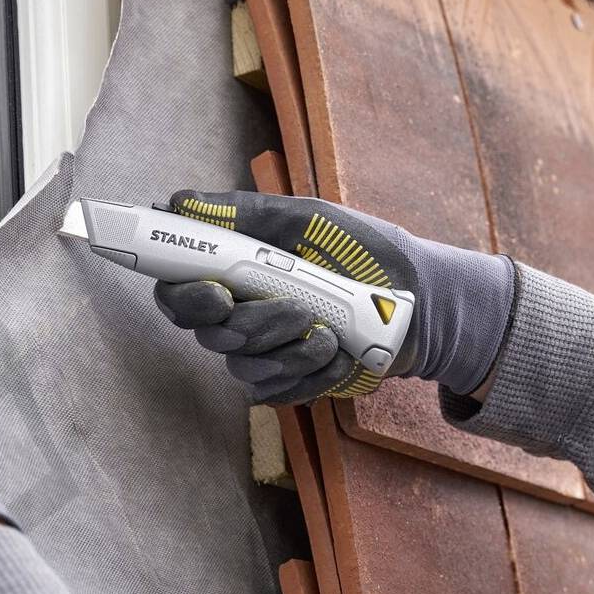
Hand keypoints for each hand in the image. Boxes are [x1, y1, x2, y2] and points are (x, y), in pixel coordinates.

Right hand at [153, 189, 514, 404]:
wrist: (416, 301)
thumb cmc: (362, 251)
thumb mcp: (307, 219)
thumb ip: (244, 213)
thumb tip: (178, 202)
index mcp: (234, 270)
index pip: (178, 291)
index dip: (185, 297)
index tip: (219, 294)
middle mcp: (238, 313)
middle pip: (209, 334)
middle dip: (256, 325)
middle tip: (300, 311)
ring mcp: (262, 352)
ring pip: (244, 366)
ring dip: (291, 350)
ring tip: (332, 332)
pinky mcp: (288, 382)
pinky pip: (277, 391)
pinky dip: (312, 373)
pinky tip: (341, 355)